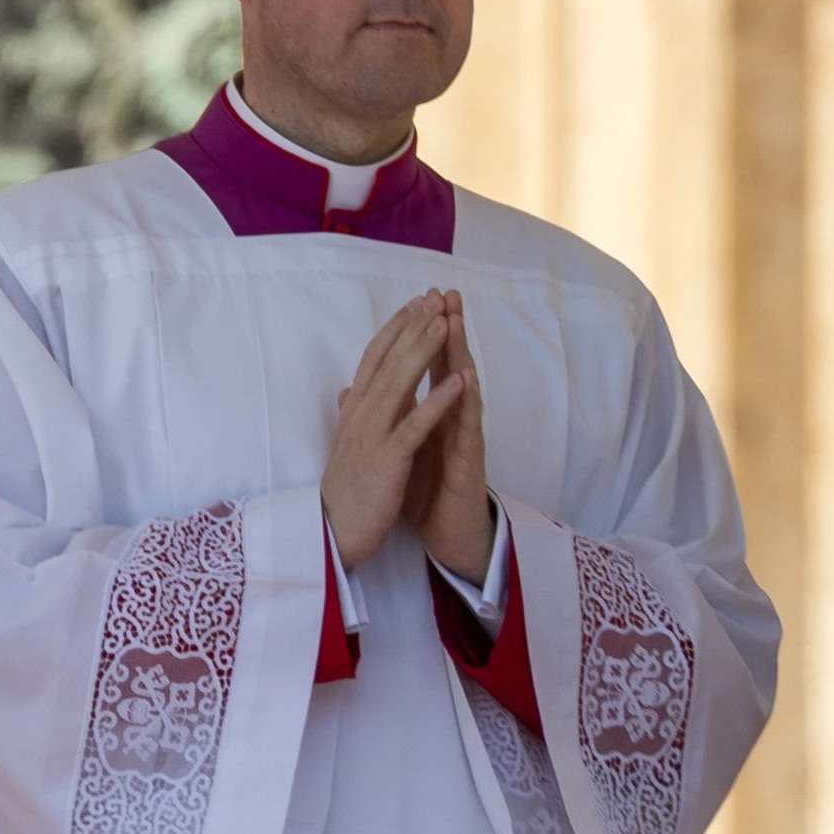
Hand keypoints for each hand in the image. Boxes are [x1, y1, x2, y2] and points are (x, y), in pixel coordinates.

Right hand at [323, 296, 462, 571]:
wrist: (333, 534)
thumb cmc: (345, 490)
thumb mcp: (348, 446)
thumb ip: (352, 415)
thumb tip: (349, 390)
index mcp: (355, 411)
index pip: (374, 359)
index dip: (395, 329)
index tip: (416, 302)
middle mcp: (360, 415)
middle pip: (388, 362)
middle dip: (412, 328)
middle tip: (435, 297)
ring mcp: (373, 435)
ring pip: (400, 384)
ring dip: (424, 352)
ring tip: (446, 323)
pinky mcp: (388, 460)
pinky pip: (415, 425)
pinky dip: (438, 402)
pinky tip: (458, 381)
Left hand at [408, 289, 494, 582]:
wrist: (450, 541)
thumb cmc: (429, 499)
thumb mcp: (401, 454)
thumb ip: (391, 423)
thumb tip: (364, 397)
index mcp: (431, 419)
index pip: (428, 369)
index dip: (422, 336)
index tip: (417, 302)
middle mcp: (451, 422)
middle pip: (449, 368)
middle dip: (446, 330)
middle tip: (445, 293)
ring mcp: (462, 440)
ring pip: (463, 388)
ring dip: (460, 353)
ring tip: (456, 320)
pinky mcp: (469, 463)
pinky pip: (467, 427)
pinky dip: (466, 401)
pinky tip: (467, 377)